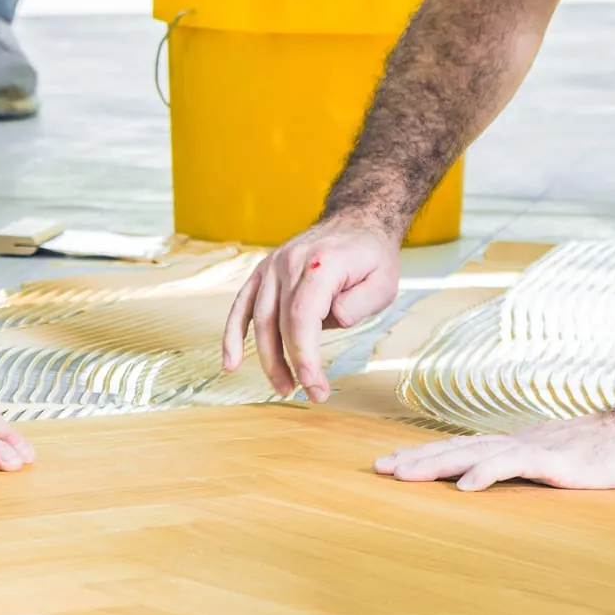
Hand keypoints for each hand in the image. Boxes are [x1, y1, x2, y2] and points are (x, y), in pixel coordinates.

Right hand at [221, 218, 402, 399]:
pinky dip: (233, 335)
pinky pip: (242, 305)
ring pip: (259, 319)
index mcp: (321, 264)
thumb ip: (357, 305)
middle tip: (308, 393)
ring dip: (267, 358)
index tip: (315, 386)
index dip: (304, 357)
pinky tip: (231, 362)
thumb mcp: (383, 283)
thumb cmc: (371, 256)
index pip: (303, 318)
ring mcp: (273, 265)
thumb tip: (329, 321)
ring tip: (284, 387)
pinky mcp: (264, 272)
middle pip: (279, 323)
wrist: (357, 221)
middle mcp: (290, 262)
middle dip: (290, 364)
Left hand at [375, 408, 614, 491]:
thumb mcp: (567, 465)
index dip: (430, 456)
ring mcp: (537, 449)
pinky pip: (515, 465)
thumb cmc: (614, 452)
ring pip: (475, 454)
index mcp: (521, 445)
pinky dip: (487, 473)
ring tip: (404, 474)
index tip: (395, 464)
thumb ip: (540, 471)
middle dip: (418, 459)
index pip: (466, 449)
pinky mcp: (556, 461)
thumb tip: (513, 485)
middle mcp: (521, 442)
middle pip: (458, 448)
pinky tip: (465, 486)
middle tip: (379, 469)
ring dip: (437, 464)